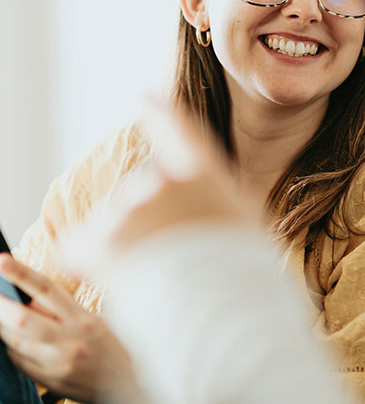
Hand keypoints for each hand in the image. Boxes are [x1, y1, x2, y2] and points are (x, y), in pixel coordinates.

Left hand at [0, 254, 139, 403]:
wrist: (135, 386)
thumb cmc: (119, 345)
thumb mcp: (99, 319)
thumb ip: (64, 310)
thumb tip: (29, 299)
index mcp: (84, 320)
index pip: (46, 291)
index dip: (21, 273)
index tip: (1, 260)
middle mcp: (69, 342)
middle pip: (21, 320)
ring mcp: (58, 365)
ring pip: (14, 343)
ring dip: (1, 326)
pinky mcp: (51, 382)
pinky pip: (19, 362)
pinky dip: (11, 348)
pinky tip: (11, 339)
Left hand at [68, 101, 254, 282]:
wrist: (220, 306)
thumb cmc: (242, 274)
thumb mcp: (246, 227)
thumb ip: (216, 206)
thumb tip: (199, 211)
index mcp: (201, 173)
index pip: (177, 128)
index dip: (160, 113)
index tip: (145, 97)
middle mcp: (160, 181)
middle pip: (143, 195)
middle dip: (150, 221)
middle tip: (174, 259)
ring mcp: (127, 210)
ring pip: (114, 224)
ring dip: (127, 247)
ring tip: (156, 280)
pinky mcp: (98, 241)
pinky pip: (80, 246)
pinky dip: (89, 262)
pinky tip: (112, 279)